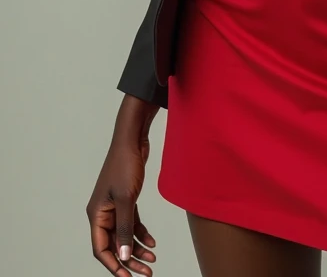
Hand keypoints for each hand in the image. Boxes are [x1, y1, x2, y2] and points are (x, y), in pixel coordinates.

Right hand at [86, 95, 158, 275]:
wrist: (132, 139)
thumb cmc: (125, 165)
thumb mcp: (126, 199)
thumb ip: (125, 229)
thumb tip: (123, 257)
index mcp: (97, 214)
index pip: (101, 248)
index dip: (113, 265)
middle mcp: (103, 213)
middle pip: (114, 245)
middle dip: (129, 260)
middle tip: (145, 273)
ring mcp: (115, 206)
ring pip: (125, 235)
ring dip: (137, 248)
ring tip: (152, 260)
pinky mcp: (126, 199)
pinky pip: (132, 223)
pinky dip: (141, 233)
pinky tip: (152, 242)